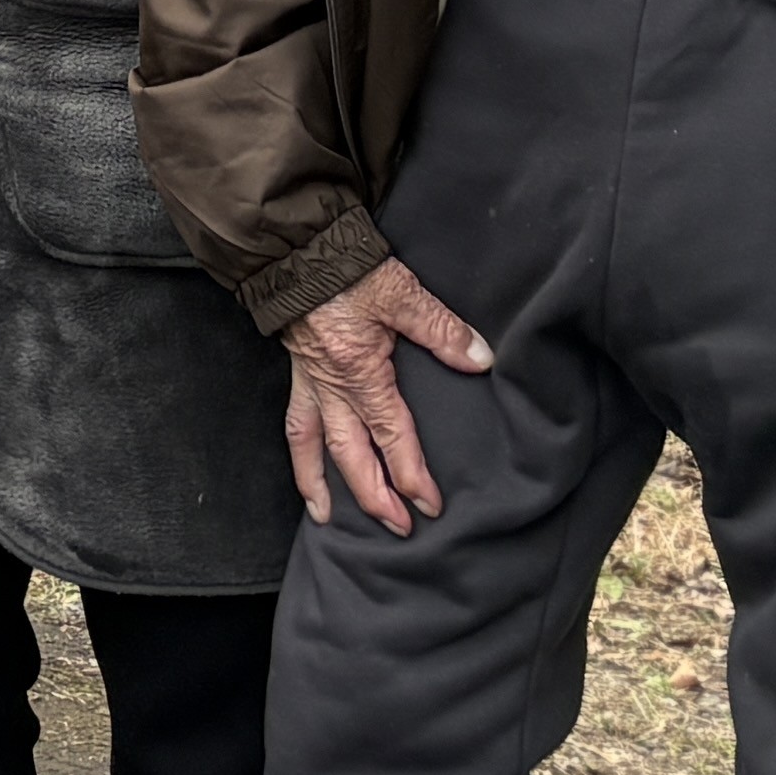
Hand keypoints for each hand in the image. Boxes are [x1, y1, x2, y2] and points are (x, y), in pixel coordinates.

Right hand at [279, 257, 494, 534]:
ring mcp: (309, 380)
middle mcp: (330, 386)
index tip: (428, 505)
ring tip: (325, 516)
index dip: (410, 474)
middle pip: (350, 454)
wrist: (295, 247)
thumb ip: (442, 330)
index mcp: (359, 372)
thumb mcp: (400, 293)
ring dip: (319, 482)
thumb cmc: (346, 269)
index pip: (391, 435)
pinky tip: (307, 460)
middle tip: (396, 527)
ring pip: (311, 443)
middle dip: (372, 495)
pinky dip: (300, 448)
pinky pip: (295, 419)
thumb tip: (480, 360)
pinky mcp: (297, 370)